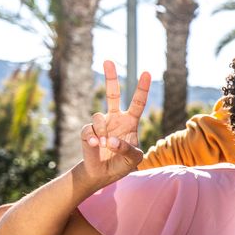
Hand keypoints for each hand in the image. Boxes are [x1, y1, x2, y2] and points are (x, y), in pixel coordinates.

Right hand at [82, 61, 149, 182]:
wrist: (103, 173)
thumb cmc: (123, 163)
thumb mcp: (134, 159)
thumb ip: (128, 150)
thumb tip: (111, 140)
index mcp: (130, 122)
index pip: (138, 102)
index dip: (142, 88)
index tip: (147, 72)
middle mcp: (115, 118)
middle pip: (112, 94)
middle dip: (110, 77)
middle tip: (108, 60)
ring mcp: (100, 124)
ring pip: (98, 116)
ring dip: (102, 132)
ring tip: (105, 144)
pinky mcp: (87, 132)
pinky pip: (88, 130)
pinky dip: (93, 139)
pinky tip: (96, 146)